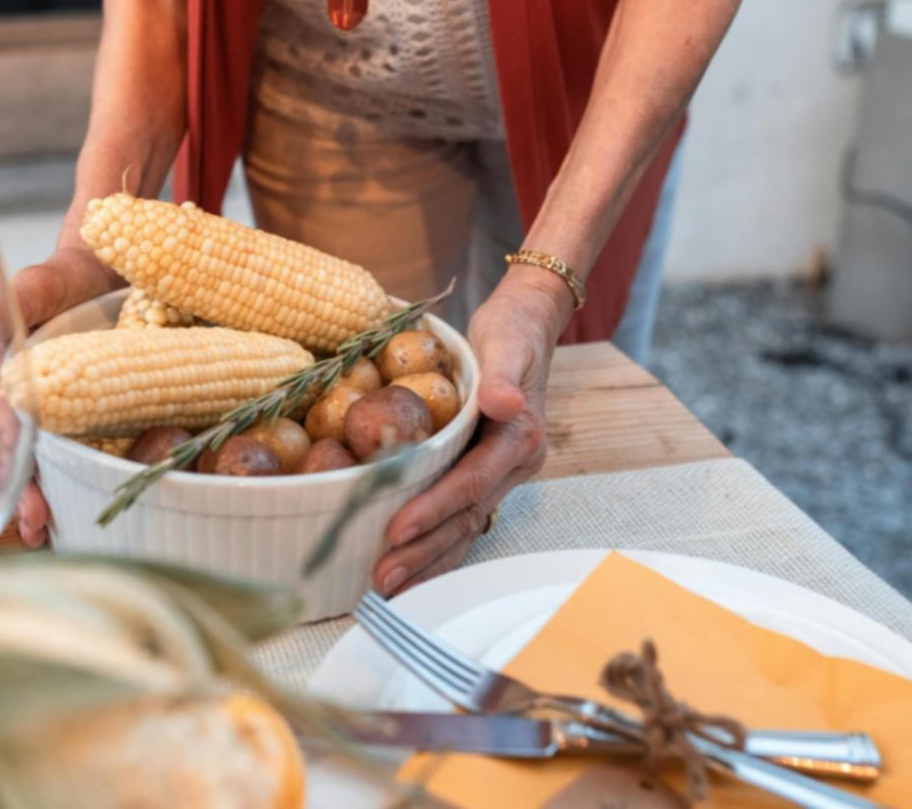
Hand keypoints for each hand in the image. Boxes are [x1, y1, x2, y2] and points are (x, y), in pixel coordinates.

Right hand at [0, 246, 117, 546]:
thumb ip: (29, 289)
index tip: (20, 466)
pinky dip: (67, 485)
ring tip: (42, 532)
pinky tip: (64, 521)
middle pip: (18, 443)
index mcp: (10, 357)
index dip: (12, 440)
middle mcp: (23, 387)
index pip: (6, 405)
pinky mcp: (85, 418)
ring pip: (38, 456)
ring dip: (36, 495)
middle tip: (33, 522)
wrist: (130, 267)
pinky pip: (73, 454)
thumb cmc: (87, 269)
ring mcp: (53, 406)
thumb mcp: (62, 274)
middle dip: (22, 484)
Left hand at [374, 269, 570, 593]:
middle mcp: (514, 465)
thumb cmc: (513, 331)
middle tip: (383, 577)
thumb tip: (502, 402)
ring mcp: (500, 473)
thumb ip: (503, 375)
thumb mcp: (508, 342)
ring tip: (388, 587)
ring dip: (428, 560)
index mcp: (520, 438)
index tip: (396, 530)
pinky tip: (408, 563)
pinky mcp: (484, 472)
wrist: (528, 325)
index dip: (434, 508)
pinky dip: (435, 543)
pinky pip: (460, 515)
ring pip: (464, 526)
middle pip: (467, 517)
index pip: (472, 482)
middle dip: (425, 551)